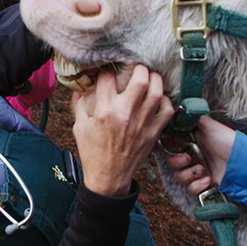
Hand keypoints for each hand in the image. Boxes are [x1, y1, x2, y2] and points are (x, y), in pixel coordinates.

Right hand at [73, 64, 173, 196]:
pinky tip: (158, 99)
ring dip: (155, 80)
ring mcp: (141, 124)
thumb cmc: (93, 153)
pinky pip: (167, 111)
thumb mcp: (79, 127)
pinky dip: (165, 101)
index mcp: (103, 111)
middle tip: (137, 67)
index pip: (108, 79)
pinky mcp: (153, 133)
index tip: (108, 74)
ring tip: (150, 77)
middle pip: (140, 79)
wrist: (108, 177)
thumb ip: (80, 104)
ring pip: (157, 92)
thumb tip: (82, 86)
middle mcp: (124, 115)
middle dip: (139, 68)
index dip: (107, 72)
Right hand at [167, 116, 236, 194]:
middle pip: (171, 162)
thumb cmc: (228, 142)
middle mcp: (192, 156)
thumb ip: (193, 119)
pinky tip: (208, 180)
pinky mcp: (203, 184)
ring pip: (179, 177)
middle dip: (177, 162)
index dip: (167, 147)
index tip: (171, 146)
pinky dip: (197, 186)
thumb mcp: (210, 126)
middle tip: (188, 159)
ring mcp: (197, 171)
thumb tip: (179, 112)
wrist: (243, 163)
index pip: (171, 145)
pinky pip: (191, 189)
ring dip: (188, 175)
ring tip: (203, 171)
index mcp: (191, 142)